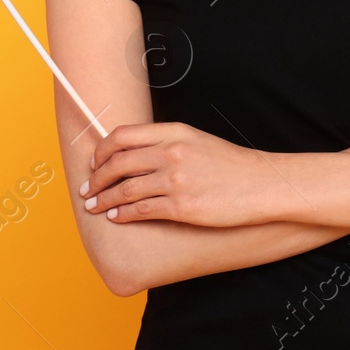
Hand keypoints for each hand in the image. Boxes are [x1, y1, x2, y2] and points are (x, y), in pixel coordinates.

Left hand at [79, 122, 285, 226]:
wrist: (262, 185)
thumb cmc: (233, 165)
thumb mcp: (199, 141)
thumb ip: (169, 142)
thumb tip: (137, 153)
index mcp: (176, 132)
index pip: (123, 135)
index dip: (102, 150)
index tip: (95, 162)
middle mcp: (172, 153)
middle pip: (118, 162)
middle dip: (96, 177)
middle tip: (87, 188)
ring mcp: (176, 180)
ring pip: (125, 188)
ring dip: (104, 199)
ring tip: (94, 206)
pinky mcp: (182, 206)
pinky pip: (141, 210)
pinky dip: (123, 214)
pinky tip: (116, 217)